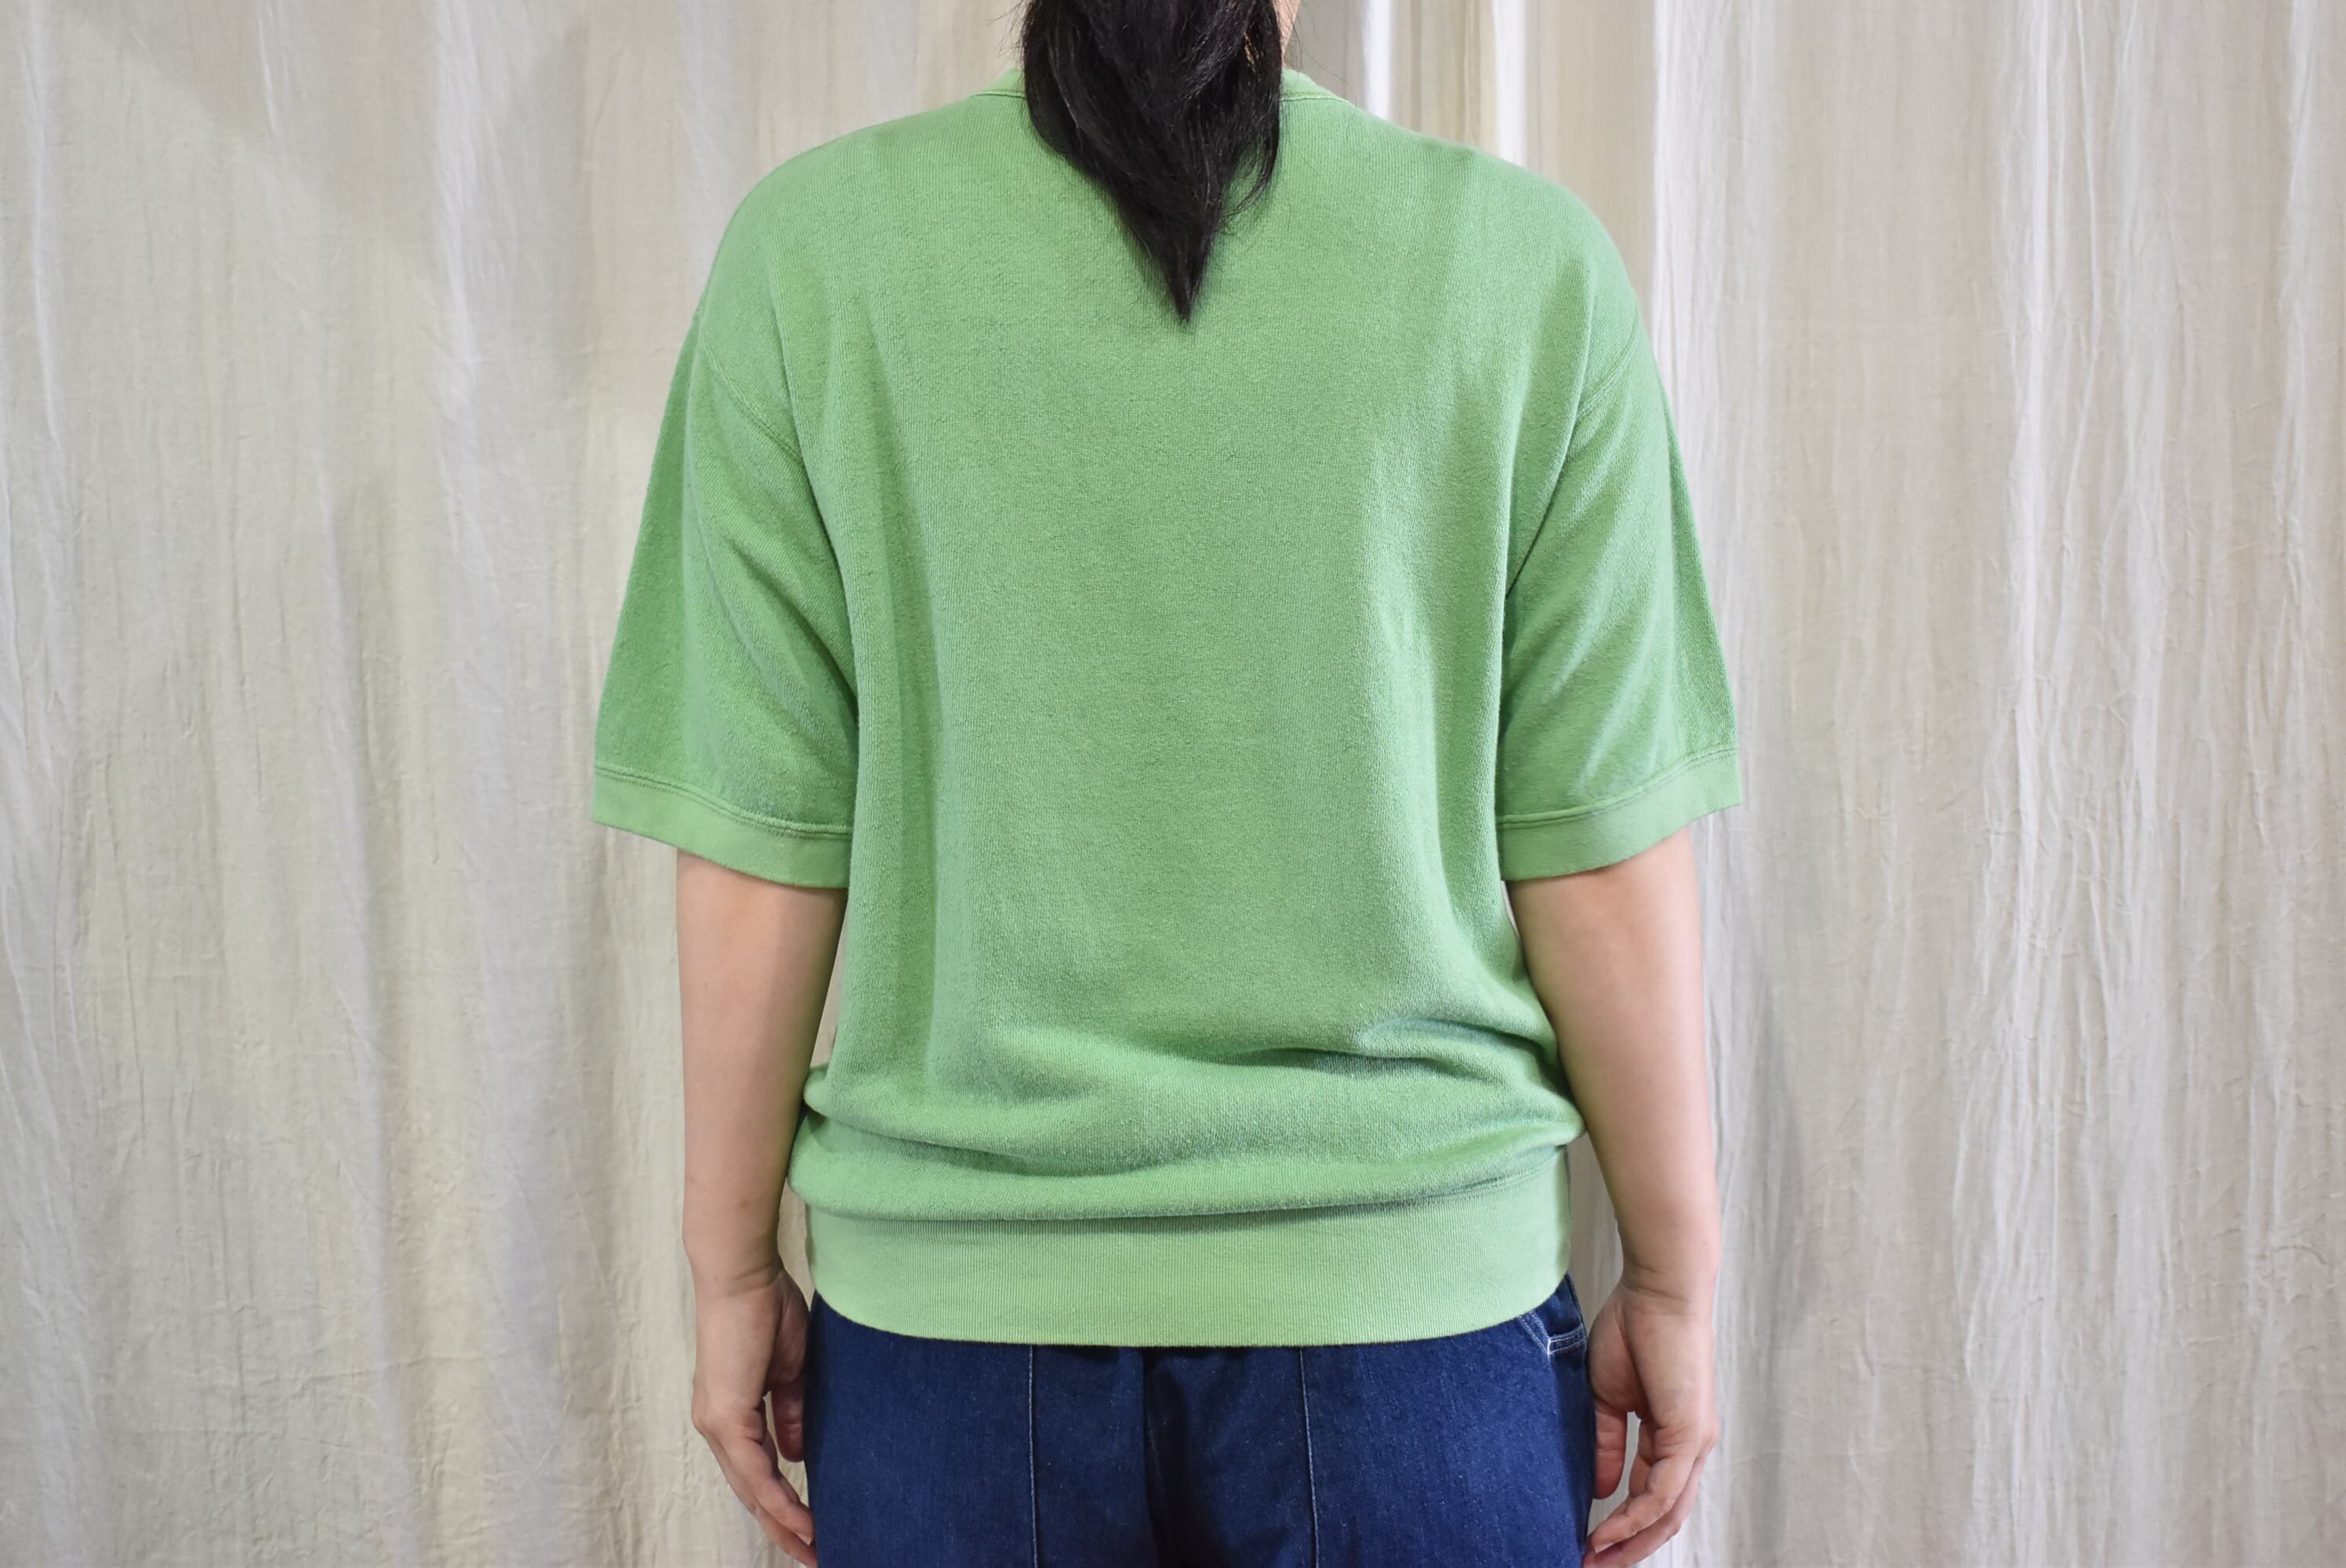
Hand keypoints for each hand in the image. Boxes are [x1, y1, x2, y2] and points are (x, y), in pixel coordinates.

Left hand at [691, 1258, 816, 1564]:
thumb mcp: (788, 1369)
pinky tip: (800, 1520)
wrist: (743, 1275)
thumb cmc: (766, 1308)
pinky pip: (755, 1471)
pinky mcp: (726, 1416)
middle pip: (750, 1493)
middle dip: (782, 1529)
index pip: (756, 1473)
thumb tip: (796, 1454)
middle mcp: (717, 1426)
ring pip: (751, 1490)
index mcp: (730, 1413)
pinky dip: (778, 1499)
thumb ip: (791, 1412)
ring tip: (813, 1549)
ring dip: (783, 1523)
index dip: (782, 1504)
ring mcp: (718, 1423)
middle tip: (814, 1556)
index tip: (812, 1528)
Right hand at [1583, 1280, 1719, 1566]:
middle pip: (1665, 1517)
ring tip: (1595, 1560)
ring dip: (1631, 1542)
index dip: (1621, 1525)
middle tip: (1591, 1567)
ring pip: (1668, 1513)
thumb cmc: (1635, 1328)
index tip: (1586, 1543)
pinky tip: (1607, 1529)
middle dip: (1628, 1548)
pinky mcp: (1690, 1435)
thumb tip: (1602, 1491)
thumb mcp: (1609, 1397)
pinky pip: (1662, 1492)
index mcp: (1673, 1436)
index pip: (1651, 1496)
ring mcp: (1695, 1443)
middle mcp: (1691, 1447)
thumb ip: (1607, 1444)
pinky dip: (1634, 1516)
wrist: (1658, 1290)